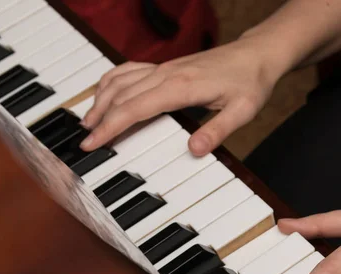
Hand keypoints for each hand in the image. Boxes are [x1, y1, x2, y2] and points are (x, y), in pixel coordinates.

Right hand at [80, 37, 281, 154]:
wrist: (257, 55)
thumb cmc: (250, 82)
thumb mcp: (242, 111)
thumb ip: (218, 131)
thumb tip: (194, 150)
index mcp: (181, 87)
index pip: (135, 108)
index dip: (110, 127)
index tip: (93, 143)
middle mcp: (167, 73)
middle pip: (121, 96)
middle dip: (99, 118)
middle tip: (84, 141)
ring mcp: (165, 67)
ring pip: (121, 80)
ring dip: (101, 99)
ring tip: (88, 121)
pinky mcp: (167, 66)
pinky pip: (130, 70)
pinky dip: (112, 81)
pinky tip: (107, 92)